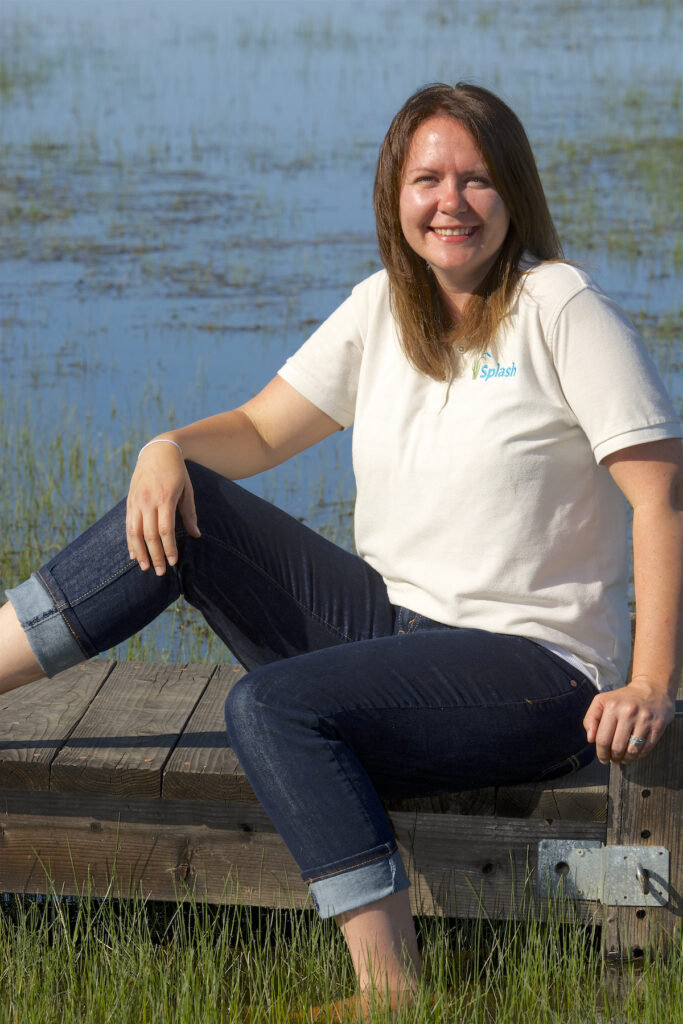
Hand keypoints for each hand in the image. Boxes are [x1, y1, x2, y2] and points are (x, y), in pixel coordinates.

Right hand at [126, 441, 200, 574]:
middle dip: (154, 555)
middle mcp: (147, 500)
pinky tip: (133, 554)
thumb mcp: (187, 490)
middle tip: (160, 572)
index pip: (165, 530)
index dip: (168, 548)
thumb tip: (196, 535)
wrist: (158, 451)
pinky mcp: (129, 501)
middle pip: (149, 534)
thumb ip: (189, 514)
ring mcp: (136, 501)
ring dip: (139, 552)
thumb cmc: (177, 473)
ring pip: (134, 532)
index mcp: (165, 498)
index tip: (173, 561)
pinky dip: (130, 541)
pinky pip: (127, 525)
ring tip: (144, 567)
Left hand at [583, 678, 674, 764]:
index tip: (602, 758)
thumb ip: (591, 718)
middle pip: (617, 747)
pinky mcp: (658, 725)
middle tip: (613, 760)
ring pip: (632, 751)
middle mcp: (628, 712)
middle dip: (613, 758)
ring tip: (622, 758)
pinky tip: (634, 754)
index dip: (601, 753)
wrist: (652, 690)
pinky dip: (638, 755)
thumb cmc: (623, 699)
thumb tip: (590, 739)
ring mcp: (644, 719)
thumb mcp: (602, 701)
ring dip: (626, 759)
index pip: (602, 738)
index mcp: (612, 706)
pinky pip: (646, 748)